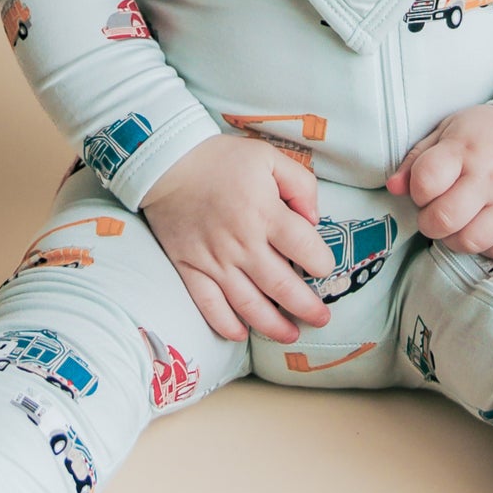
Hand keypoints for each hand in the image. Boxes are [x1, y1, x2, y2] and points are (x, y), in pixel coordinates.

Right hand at [141, 136, 336, 343]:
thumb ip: (301, 185)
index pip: (306, 249)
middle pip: (283, 287)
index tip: (325, 268)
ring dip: (274, 326)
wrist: (166, 163)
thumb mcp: (270, 157)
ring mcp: (214, 260)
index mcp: (265, 213)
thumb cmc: (222, 159)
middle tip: (322, 318)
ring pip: (250, 305)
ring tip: (291, 334)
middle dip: (308, 307)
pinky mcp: (190, 268)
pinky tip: (241, 334)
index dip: (322, 263)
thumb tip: (315, 219)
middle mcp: (242, 243)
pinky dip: (226, 325)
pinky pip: (209, 306)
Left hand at [385, 105, 492, 259]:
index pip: (425, 182)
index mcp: (465, 149)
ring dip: (455, 238)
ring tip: (459, 222)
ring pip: (470, 241)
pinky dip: (485, 245)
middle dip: (430, 223)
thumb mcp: (447, 132)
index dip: (417, 191)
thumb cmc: (486, 135)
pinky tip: (484, 226)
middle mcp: (491, 176)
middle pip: (444, 219)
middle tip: (436, 214)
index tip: (425, 190)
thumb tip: (393, 187)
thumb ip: (417, 160)